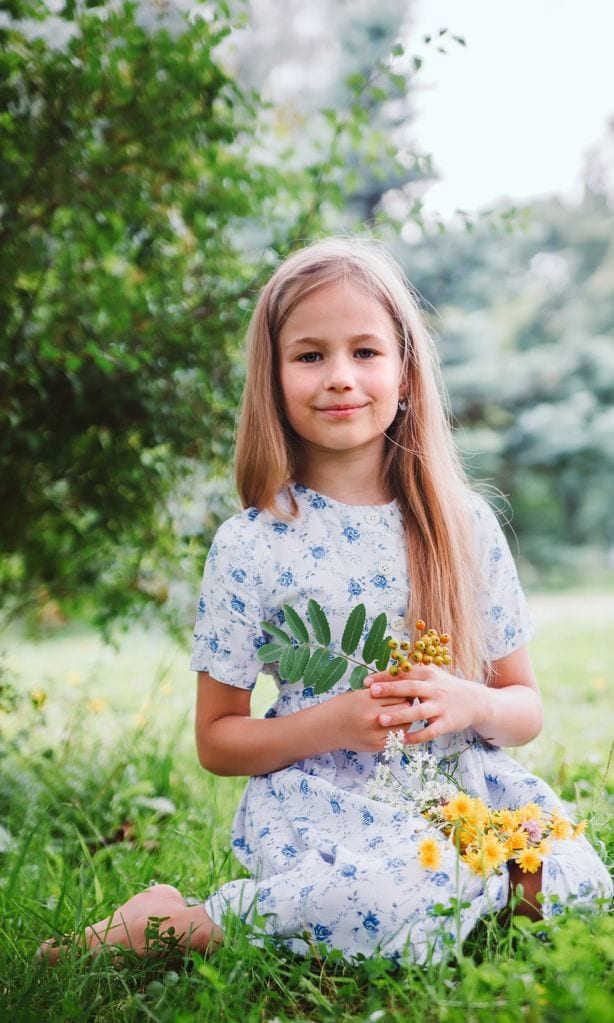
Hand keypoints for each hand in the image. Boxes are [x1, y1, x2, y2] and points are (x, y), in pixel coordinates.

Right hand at [324, 686, 409, 752]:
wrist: (326, 727)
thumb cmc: (342, 707)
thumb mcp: (359, 693)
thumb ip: (380, 693)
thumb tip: (404, 691)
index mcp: (367, 699)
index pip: (398, 693)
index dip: (403, 692)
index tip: (404, 692)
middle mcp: (372, 716)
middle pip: (404, 708)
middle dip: (407, 704)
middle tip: (406, 703)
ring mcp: (374, 733)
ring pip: (404, 724)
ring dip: (405, 719)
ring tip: (400, 715)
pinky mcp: (375, 745)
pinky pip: (396, 738)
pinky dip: (398, 732)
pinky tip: (394, 727)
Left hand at [364, 666, 485, 743]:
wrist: (475, 701)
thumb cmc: (445, 687)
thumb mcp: (432, 675)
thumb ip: (411, 673)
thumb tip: (384, 673)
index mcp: (428, 674)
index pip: (403, 673)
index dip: (385, 677)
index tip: (367, 682)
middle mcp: (434, 689)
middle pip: (410, 688)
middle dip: (390, 690)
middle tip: (371, 693)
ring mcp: (441, 706)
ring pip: (418, 712)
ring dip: (399, 716)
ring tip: (381, 720)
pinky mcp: (447, 722)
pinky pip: (430, 731)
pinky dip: (416, 736)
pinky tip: (402, 739)